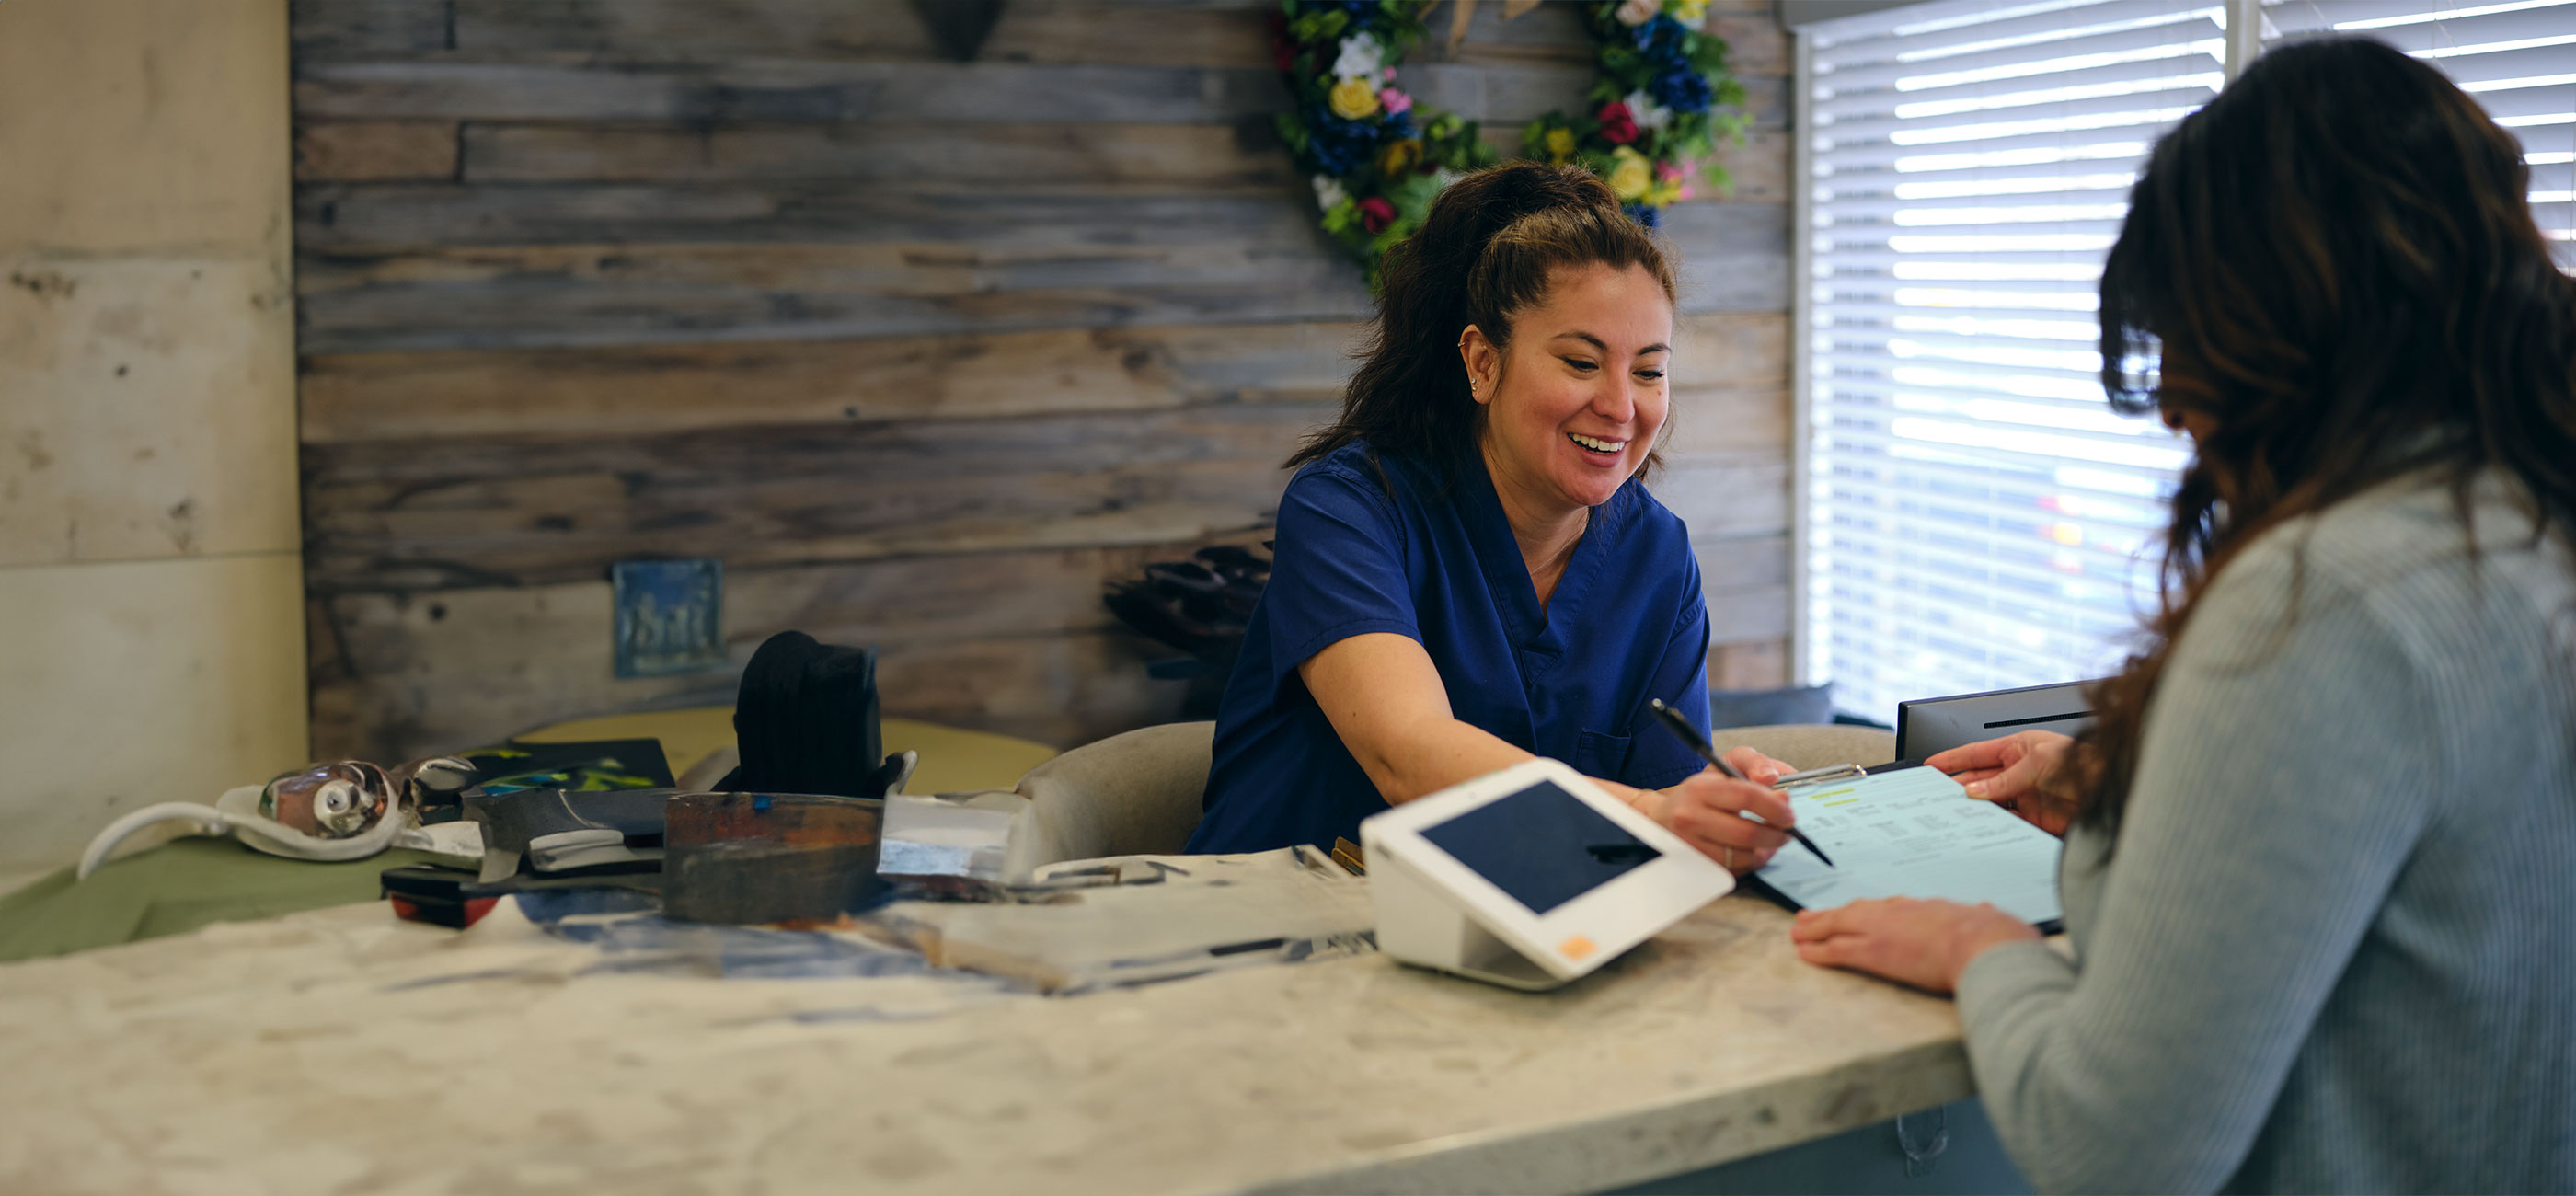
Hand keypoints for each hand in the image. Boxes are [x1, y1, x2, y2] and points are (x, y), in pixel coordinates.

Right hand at [1630, 752, 1797, 875]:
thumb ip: (1754, 763)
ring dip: (1766, 852)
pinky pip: (1733, 870)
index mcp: (1700, 788)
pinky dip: (1750, 863)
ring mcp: (1689, 845)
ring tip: (1772, 842)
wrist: (1662, 818)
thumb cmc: (1701, 792)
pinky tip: (1754, 852)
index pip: (1746, 796)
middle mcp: (1690, 817)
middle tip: (1786, 832)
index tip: (1790, 814)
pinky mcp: (1693, 866)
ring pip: (1742, 856)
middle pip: (1747, 833)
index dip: (1775, 807)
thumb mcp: (1724, 765)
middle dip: (1776, 835)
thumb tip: (1774, 779)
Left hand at [1790, 898, 2040, 992]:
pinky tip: (1805, 952)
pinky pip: (1837, 950)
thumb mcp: (1991, 920)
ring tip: (1799, 931)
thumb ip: (1984, 917)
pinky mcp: (1872, 952)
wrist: (1984, 944)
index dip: (1872, 912)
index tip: (1861, 912)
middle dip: (1833, 915)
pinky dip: (1818, 951)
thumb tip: (1989, 913)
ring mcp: (1882, 931)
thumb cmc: (1995, 936)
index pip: (1892, 909)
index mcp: (1928, 909)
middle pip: (1858, 911)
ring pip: (1839, 926)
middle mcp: (1900, 914)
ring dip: (1816, 929)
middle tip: (1812, 916)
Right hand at [1926, 730, 2081, 836]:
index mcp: (2017, 749)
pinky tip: (1983, 828)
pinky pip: (2005, 823)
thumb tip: (1975, 790)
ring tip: (1957, 814)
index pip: (1976, 754)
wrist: (2112, 791)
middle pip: (1978, 781)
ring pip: (1989, 804)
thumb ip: (2004, 779)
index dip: (1952, 759)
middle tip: (1938, 797)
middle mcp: (2018, 772)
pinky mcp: (2033, 819)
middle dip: (1958, 788)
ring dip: (1974, 809)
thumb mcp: (2037, 763)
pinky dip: (1993, 826)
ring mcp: (2024, 796)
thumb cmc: (2084, 764)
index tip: (1931, 765)